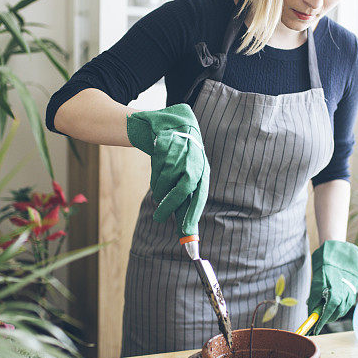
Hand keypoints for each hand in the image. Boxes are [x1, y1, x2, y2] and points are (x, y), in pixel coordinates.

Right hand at [127, 103, 208, 234]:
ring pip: (165, 180)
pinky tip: (157, 171)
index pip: (200, 197)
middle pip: (183, 190)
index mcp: (203, 172)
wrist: (174, 124)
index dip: (193, 214)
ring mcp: (181, 152)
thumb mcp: (189, 175)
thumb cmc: (182, 158)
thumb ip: (187, 197)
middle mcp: (194, 162)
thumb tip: (187, 229)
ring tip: (158, 189)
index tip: (187, 233)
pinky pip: (156, 169)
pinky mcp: (167, 144)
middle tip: (159, 218)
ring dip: (159, 189)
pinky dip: (154, 176)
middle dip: (169, 206)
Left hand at [307, 240, 357, 333]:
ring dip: (332, 313)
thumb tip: (311, 313)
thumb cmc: (326, 271)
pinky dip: (338, 307)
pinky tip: (333, 302)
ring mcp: (350, 297)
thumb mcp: (316, 285)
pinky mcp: (352, 294)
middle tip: (317, 317)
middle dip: (325, 318)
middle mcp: (344, 299)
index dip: (319, 324)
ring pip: (340, 311)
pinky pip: (345, 306)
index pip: (326, 316)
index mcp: (334, 298)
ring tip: (324, 308)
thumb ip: (314, 300)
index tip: (314, 329)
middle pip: (334, 316)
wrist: (340, 258)